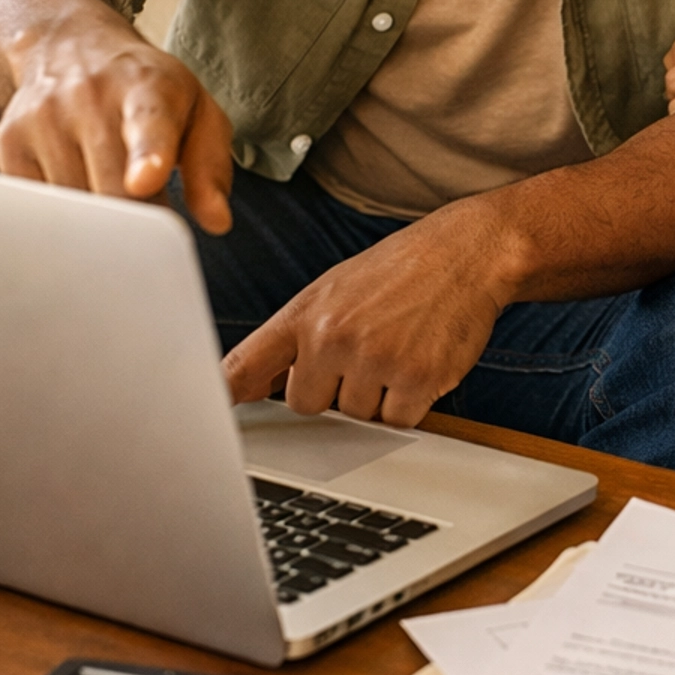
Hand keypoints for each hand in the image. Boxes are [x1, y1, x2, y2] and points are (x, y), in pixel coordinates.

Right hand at [0, 8, 233, 232]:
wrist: (70, 46)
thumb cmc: (147, 90)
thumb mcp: (197, 112)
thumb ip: (210, 167)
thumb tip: (216, 222)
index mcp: (147, 87)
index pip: (148, 123)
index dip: (148, 154)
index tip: (145, 180)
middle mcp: (89, 96)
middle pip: (110, 189)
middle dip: (137, 225)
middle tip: (152, 236)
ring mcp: (43, 118)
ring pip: (73, 207)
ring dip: (98, 225)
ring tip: (113, 196)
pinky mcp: (10, 142)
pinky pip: (37, 208)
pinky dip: (62, 220)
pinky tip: (78, 195)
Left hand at [223, 199, 512, 424]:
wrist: (467, 253)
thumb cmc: (400, 271)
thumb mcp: (334, 290)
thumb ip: (294, 337)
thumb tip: (258, 388)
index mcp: (305, 313)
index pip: (245, 367)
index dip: (224, 398)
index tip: (207, 419)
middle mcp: (333, 336)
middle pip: (305, 405)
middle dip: (331, 390)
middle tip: (363, 353)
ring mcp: (375, 359)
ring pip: (356, 417)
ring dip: (376, 396)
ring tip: (397, 349)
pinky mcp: (416, 379)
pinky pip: (398, 421)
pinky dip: (409, 403)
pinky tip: (419, 362)